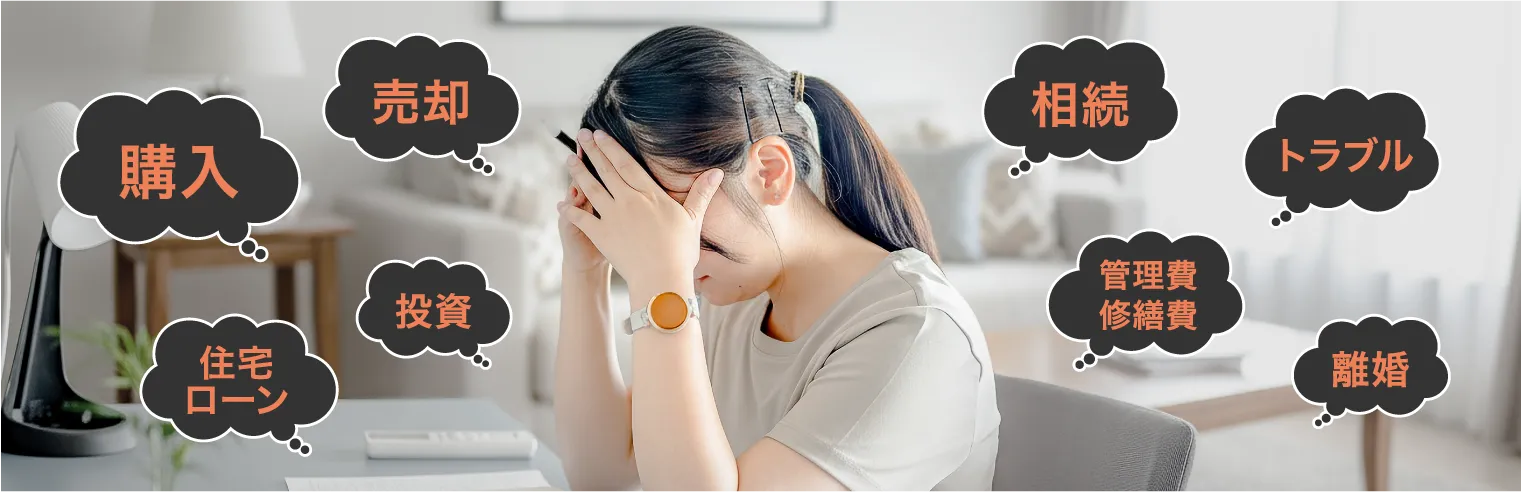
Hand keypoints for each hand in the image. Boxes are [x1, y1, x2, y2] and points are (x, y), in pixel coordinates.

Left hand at [557, 129, 722, 298]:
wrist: (661, 279)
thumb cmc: (680, 252)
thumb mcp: (693, 219)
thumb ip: (701, 193)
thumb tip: (717, 172)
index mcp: (649, 194)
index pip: (626, 164)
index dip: (612, 148)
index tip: (600, 135)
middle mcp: (628, 200)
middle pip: (606, 170)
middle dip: (592, 151)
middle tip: (581, 135)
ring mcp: (612, 217)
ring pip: (590, 188)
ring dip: (578, 173)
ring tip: (569, 159)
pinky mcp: (600, 235)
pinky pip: (581, 218)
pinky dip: (570, 210)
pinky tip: (561, 203)